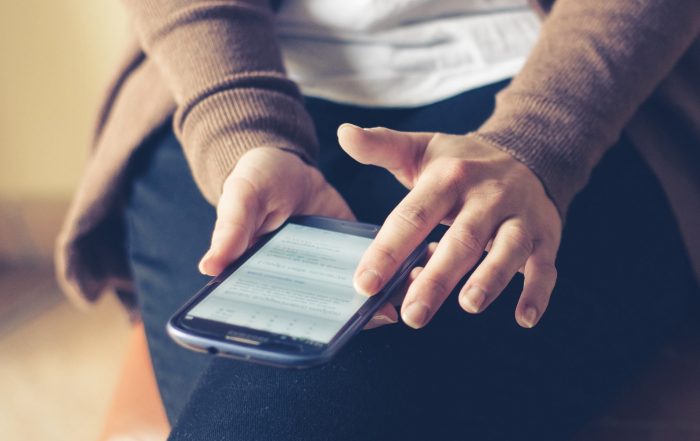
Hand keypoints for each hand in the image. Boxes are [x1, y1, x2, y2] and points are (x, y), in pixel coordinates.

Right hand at [197, 147, 397, 328]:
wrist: (288, 162)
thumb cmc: (254, 181)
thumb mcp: (241, 196)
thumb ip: (231, 228)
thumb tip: (209, 266)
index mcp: (266, 277)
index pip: (281, 313)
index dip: (302, 328)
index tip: (327, 335)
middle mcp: (300, 282)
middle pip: (324, 312)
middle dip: (352, 318)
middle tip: (381, 314)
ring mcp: (330, 269)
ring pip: (354, 295)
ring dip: (379, 298)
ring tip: (406, 297)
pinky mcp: (354, 250)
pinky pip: (376, 268)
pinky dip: (395, 272)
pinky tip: (416, 268)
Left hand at [338, 124, 561, 328]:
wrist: (528, 152)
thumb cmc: (462, 162)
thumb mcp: (421, 149)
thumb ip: (381, 146)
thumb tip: (343, 133)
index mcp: (449, 178)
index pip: (413, 215)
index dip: (388, 250)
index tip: (365, 283)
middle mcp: (486, 197)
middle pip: (461, 239)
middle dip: (437, 278)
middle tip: (412, 314)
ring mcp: (518, 217)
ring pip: (507, 249)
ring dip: (490, 278)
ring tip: (468, 305)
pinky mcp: (545, 236)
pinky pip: (544, 266)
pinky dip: (537, 292)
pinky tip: (524, 318)